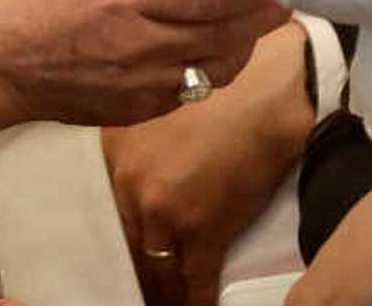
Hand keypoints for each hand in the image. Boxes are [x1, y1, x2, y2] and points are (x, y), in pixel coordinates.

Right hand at [0, 0, 287, 133]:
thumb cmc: (30, 1)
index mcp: (131, 1)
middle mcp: (144, 46)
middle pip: (226, 35)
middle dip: (264, 17)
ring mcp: (142, 84)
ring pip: (215, 68)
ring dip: (243, 45)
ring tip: (255, 23)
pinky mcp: (135, 110)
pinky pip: (189, 90)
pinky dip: (211, 70)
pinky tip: (213, 51)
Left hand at [103, 21, 314, 305]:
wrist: (268, 89)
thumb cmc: (221, 86)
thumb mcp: (156, 102)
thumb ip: (133, 140)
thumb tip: (134, 175)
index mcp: (115, 148)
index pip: (103, 207)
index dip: (114, 232)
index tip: (120, 248)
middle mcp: (131, 181)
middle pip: (126, 241)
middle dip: (134, 266)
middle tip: (139, 282)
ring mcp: (166, 209)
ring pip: (156, 268)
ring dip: (162, 289)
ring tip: (166, 299)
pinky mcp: (205, 230)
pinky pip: (194, 282)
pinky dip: (196, 301)